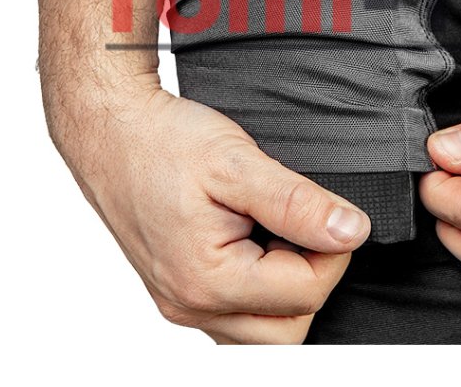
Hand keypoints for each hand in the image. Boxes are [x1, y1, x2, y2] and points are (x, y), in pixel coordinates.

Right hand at [47, 78, 370, 343]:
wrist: (110, 130)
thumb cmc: (160, 142)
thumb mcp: (237, 162)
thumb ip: (297, 203)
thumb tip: (350, 230)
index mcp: (207, 280)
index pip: (307, 292)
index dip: (332, 248)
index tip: (323, 209)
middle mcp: (190, 304)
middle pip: (289, 328)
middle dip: (312, 276)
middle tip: (301, 222)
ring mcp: (182, 302)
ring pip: (263, 329)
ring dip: (285, 286)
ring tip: (273, 230)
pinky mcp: (179, 291)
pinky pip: (236, 313)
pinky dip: (258, 285)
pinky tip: (253, 242)